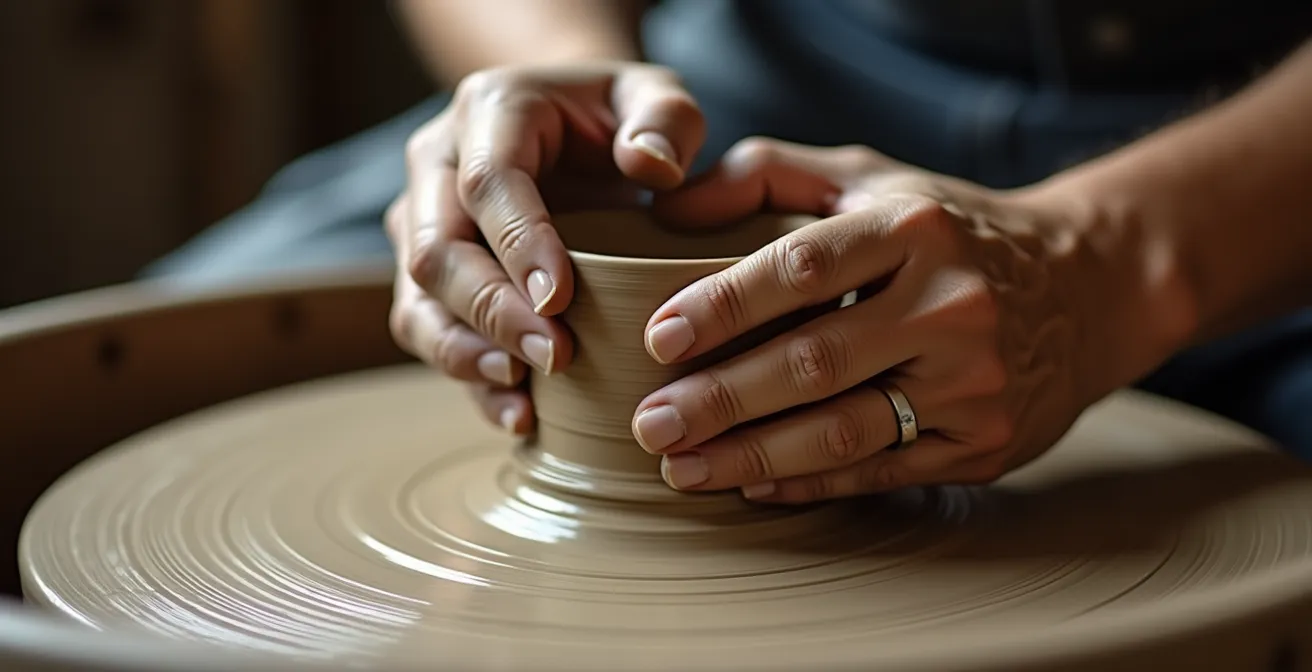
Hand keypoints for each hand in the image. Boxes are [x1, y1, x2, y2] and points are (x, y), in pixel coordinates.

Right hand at [385, 62, 705, 432]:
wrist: (576, 129)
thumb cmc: (620, 118)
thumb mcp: (655, 98)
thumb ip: (667, 118)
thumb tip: (652, 167)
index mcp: (491, 111)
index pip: (487, 181)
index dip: (518, 243)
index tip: (561, 299)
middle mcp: (438, 166)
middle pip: (436, 249)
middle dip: (490, 312)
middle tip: (554, 355)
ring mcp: (424, 225)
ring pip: (418, 302)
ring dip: (467, 354)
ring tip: (524, 394)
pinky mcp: (430, 278)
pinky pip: (430, 335)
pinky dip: (469, 379)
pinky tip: (519, 413)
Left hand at [632, 138, 1114, 502]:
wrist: (1085, 286)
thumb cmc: (947, 230)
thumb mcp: (868, 180)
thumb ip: (766, 176)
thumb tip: (665, 206)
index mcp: (913, 229)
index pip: (800, 268)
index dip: (723, 307)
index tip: (658, 340)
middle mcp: (950, 305)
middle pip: (813, 362)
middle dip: (720, 399)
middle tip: (651, 424)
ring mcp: (972, 382)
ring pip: (843, 429)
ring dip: (752, 457)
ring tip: (681, 468)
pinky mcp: (983, 443)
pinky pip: (880, 470)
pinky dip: (809, 483)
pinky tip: (751, 486)